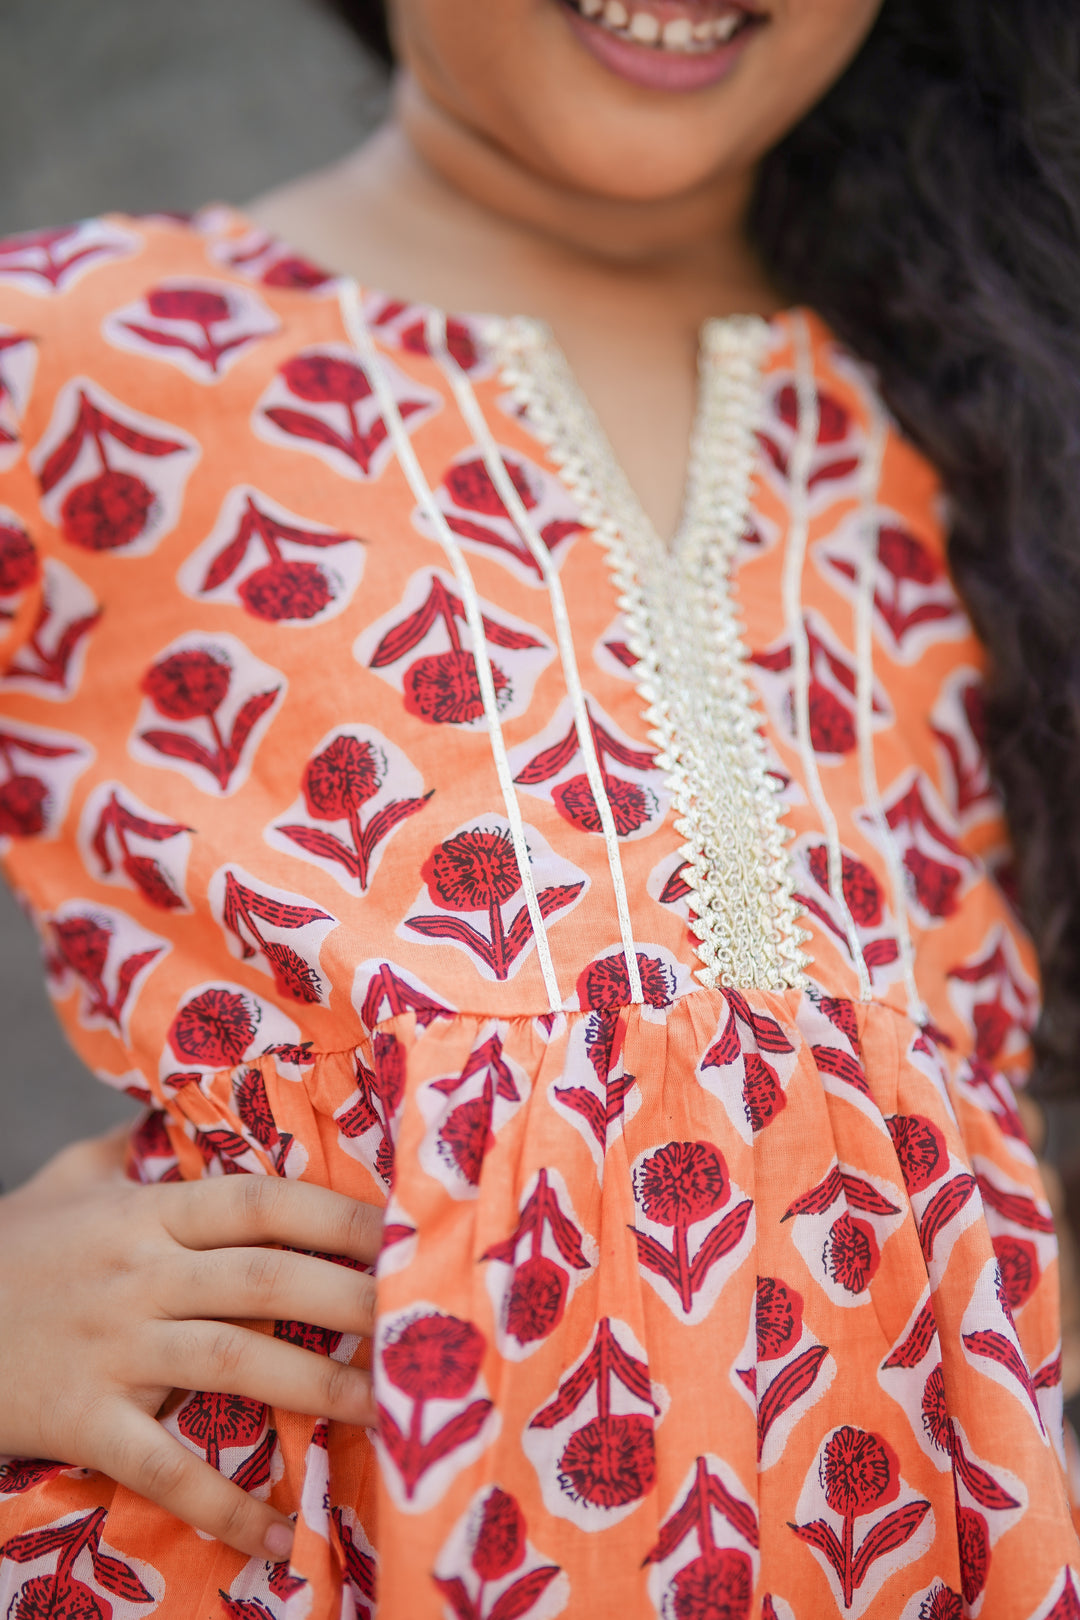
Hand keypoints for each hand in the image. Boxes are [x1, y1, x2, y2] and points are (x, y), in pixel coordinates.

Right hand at [0, 1128, 380, 1560]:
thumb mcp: (64, 1180)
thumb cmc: (5, 1249)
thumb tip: (171, 1112)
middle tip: (427, 1319)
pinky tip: (275, 1535)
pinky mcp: (80, 1419)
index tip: (405, 1230)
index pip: (261, 1202)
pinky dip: (220, 1505)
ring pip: (232, 1362)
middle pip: (265, 1278)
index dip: (337, 1213)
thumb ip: (127, 1147)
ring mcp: (112, 1347)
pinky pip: (160, 1466)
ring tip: (385, 1408)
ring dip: (316, 1387)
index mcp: (147, 1212)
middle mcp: (140, 1273)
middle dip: (354, 1297)